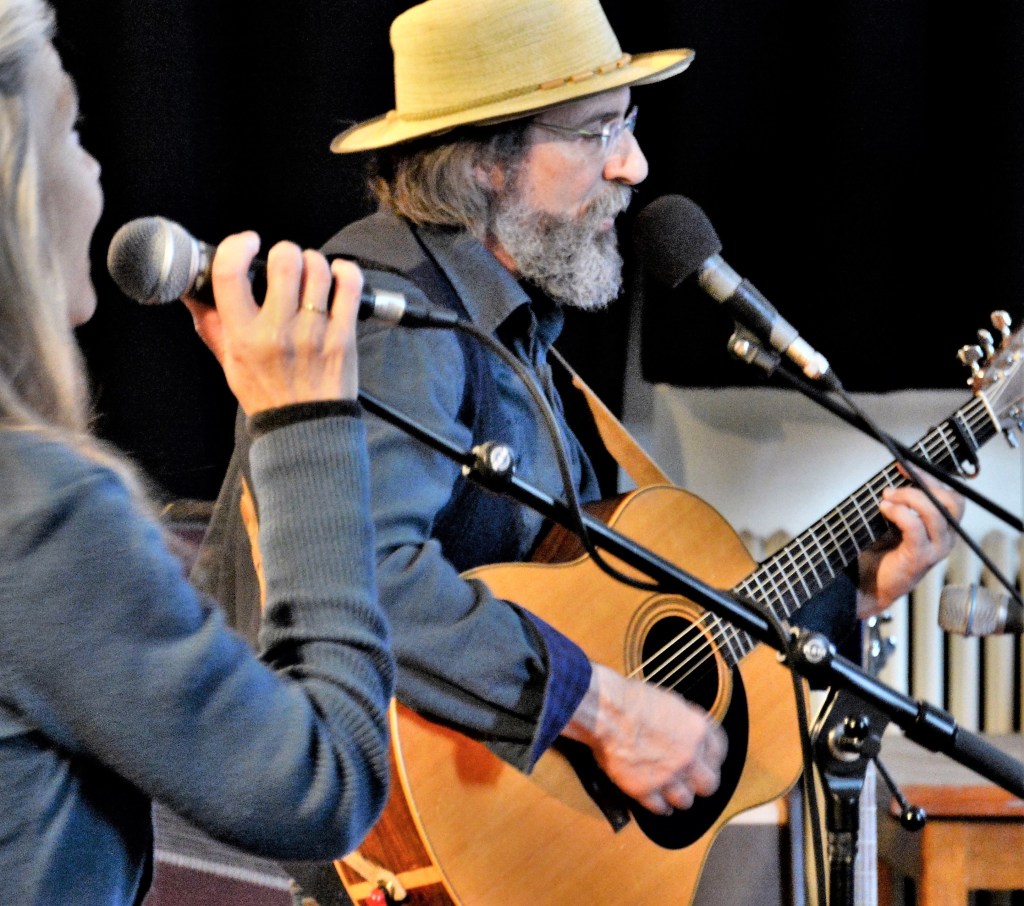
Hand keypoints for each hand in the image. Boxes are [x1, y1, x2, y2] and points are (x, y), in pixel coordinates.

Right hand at [181, 232, 362, 413]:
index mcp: (243, 336)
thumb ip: (211, 324)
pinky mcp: (342, 336)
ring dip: (314, 262)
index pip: (230, 274)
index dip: (237, 245)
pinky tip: (338, 276)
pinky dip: (346, 272)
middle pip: (284, 261)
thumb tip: (191, 291)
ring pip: (318, 269)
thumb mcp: (229, 361)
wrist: (305, 427)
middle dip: (284, 252)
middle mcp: (277, 331)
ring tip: (310, 273)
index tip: (247, 242)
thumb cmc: (266, 393)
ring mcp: (313, 333)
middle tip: (285, 262)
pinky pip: (349, 287)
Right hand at [562, 664, 726, 814]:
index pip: (719, 753)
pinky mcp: (645, 790)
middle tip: (691, 781)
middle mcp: (688, 757)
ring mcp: (668, 776)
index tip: (706, 762)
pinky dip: (659, 806)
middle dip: (700, 783)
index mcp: (697, 730)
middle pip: (709, 784)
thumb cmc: (630, 700)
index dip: (712, 759)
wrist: (606, 711)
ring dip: (678, 796)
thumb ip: (685, 724)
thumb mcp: (670, 702)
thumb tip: (689, 735)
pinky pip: (660, 808)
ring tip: (671, 791)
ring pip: (686, 800)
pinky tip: (657, 802)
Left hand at [856, 470, 964, 616]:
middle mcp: (946, 538)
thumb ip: (902, 503)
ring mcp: (936, 549)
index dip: (929, 476)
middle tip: (894, 486)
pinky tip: (884, 510)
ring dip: (909, 498)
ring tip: (886, 499)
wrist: (868, 584)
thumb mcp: (893, 522)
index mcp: (943, 527)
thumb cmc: (880, 552)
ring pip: (936, 511)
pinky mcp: (921, 558)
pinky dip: (899, 513)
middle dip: (923, 485)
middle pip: (952, 501)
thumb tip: (895, 475)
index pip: (950, 494)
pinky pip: (916, 526)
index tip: (904, 464)